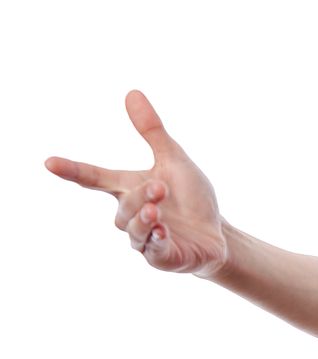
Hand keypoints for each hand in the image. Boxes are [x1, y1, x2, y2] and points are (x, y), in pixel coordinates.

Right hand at [45, 90, 227, 278]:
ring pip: (133, 230)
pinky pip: (152, 250)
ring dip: (144, 218)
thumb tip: (132, 93)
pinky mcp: (162, 257)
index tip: (50, 162)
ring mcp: (145, 238)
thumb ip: (152, 132)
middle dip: (140, 196)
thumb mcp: (174, 160)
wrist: (217, 233)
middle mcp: (133, 215)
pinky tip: (163, 232)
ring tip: (157, 210)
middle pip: (123, 207)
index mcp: (130, 189)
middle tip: (161, 187)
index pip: (95, 178)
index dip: (72, 171)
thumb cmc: (192, 198)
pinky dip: (156, 240)